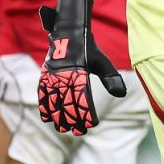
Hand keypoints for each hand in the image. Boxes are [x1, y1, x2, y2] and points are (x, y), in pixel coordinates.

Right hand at [37, 0, 125, 135]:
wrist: (69, 31)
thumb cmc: (89, 49)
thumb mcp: (102, 62)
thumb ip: (111, 78)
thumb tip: (122, 94)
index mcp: (80, 72)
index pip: (84, 98)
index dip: (88, 114)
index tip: (93, 125)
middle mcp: (65, 75)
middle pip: (68, 103)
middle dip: (73, 120)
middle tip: (79, 132)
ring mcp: (53, 75)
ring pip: (54, 102)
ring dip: (59, 117)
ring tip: (64, 129)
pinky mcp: (45, 75)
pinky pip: (42, 94)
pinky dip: (44, 106)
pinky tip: (47, 118)